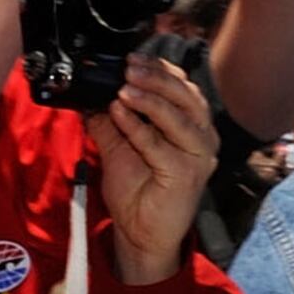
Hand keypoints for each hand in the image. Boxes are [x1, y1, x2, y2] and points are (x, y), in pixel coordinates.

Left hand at [84, 52, 217, 282]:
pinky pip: (160, 144)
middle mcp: (202, 137)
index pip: (183, 87)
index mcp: (192, 126)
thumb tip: (90, 94)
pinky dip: (138, 126)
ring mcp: (198, 156)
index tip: (132, 58)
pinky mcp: (186, 174)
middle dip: (156, 78)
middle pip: (186, 96)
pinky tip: (120, 113)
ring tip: (124, 87)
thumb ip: (109, 120)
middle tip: (128, 67)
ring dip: (150, 98)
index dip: (160, 70)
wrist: (141, 234)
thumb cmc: (137, 192)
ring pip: (179, 117)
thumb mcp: (117, 147)